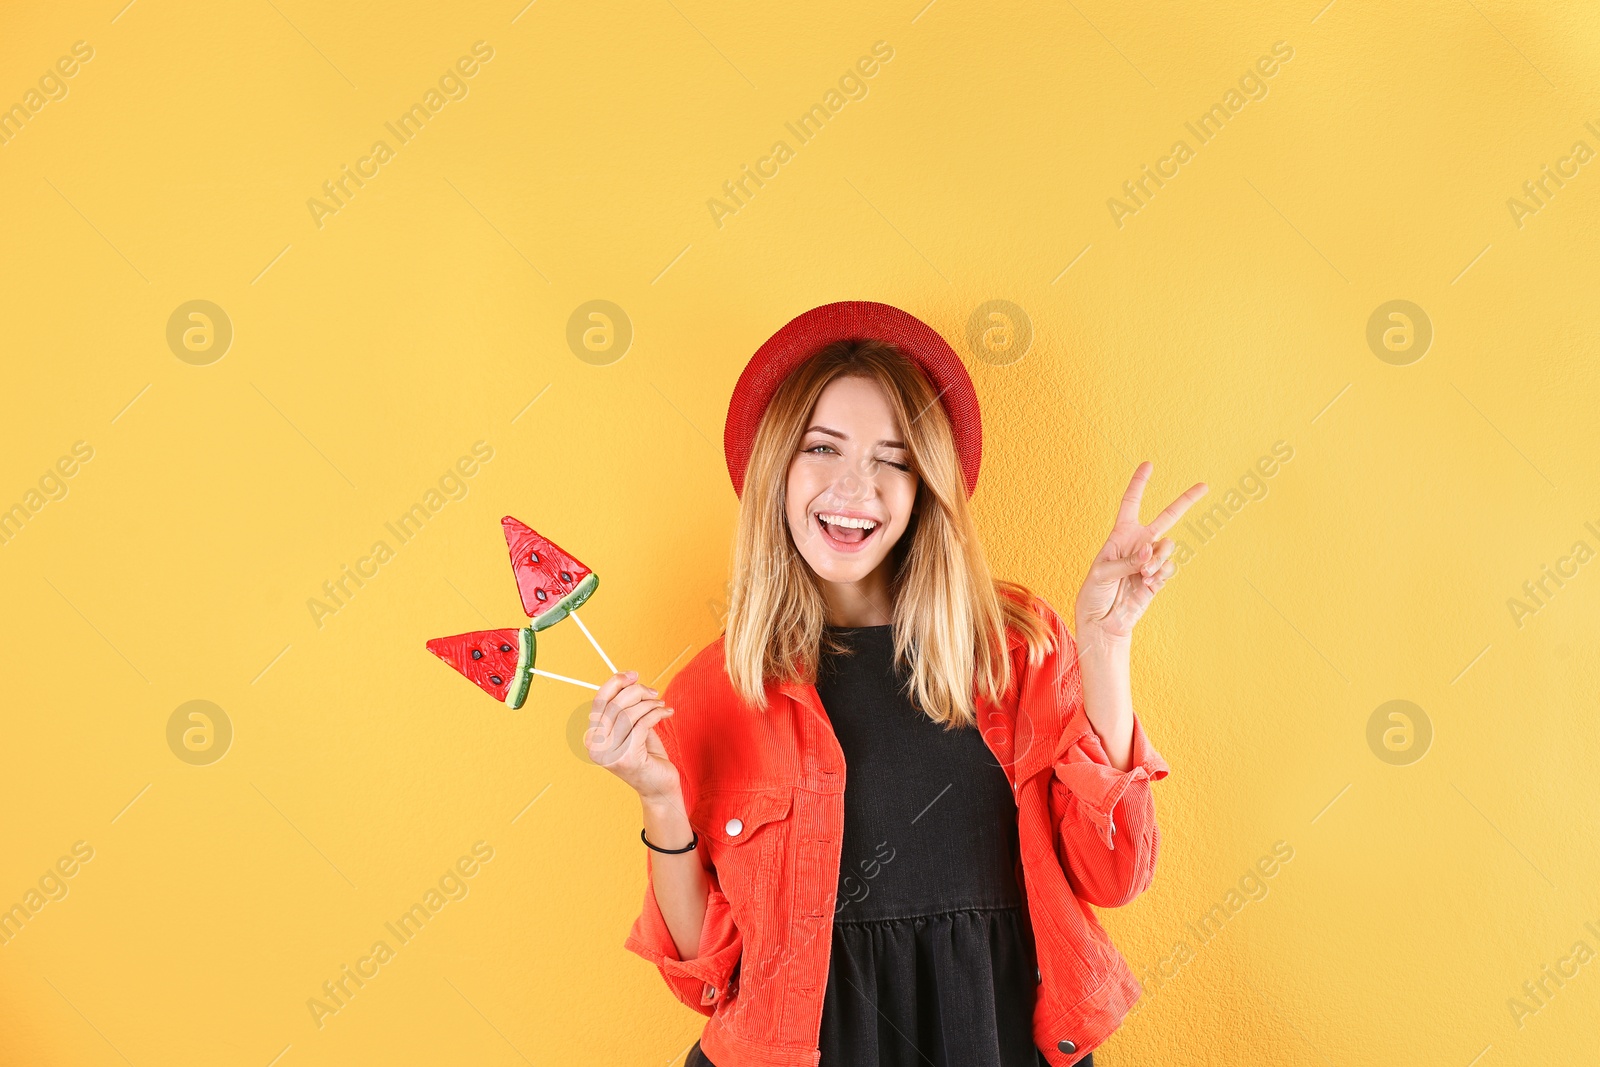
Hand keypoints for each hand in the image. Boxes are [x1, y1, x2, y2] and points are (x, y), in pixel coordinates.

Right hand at [585, 669, 680, 802]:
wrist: (659, 788)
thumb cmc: (647, 755)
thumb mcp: (632, 728)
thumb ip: (625, 708)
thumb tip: (628, 679)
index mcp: (593, 737)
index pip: (599, 701)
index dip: (615, 683)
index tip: (634, 674)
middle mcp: (596, 747)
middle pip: (614, 704)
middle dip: (638, 692)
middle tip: (655, 693)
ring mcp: (610, 754)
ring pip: (629, 713)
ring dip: (650, 704)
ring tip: (661, 705)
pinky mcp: (628, 758)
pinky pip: (642, 723)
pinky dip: (657, 714)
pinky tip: (667, 713)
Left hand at [1074, 461, 1207, 645]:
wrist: (1103, 620)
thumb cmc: (1095, 593)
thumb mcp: (1103, 572)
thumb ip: (1127, 560)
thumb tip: (1149, 552)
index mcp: (1121, 535)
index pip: (1132, 503)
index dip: (1139, 484)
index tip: (1148, 465)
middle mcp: (1139, 544)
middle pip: (1167, 517)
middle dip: (1186, 500)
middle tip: (1204, 485)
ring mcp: (1151, 561)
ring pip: (1168, 547)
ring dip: (1157, 559)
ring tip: (1142, 573)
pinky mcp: (1158, 579)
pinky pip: (1169, 568)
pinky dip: (1160, 574)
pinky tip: (1147, 583)